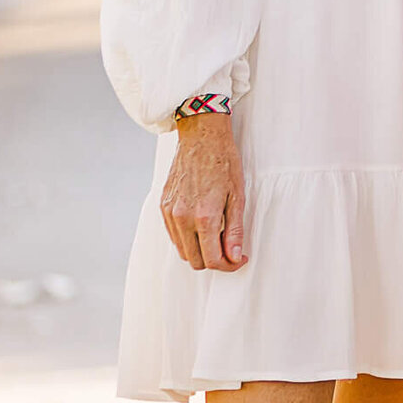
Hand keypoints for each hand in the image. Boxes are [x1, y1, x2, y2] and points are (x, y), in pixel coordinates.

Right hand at [160, 114, 248, 271]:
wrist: (201, 136)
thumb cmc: (224, 161)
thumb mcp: (237, 195)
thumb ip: (235, 230)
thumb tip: (234, 257)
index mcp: (204, 216)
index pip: (212, 259)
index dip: (228, 266)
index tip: (240, 259)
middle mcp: (182, 218)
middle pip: (195, 261)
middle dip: (214, 261)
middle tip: (230, 250)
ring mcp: (170, 212)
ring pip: (182, 250)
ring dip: (199, 251)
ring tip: (218, 235)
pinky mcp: (163, 206)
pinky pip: (173, 235)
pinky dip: (187, 239)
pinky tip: (202, 225)